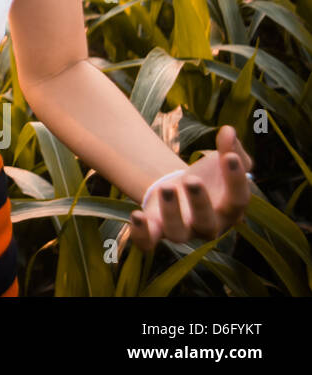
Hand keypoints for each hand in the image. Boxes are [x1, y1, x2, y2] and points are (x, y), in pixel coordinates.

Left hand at [128, 124, 254, 252]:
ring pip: (178, 234)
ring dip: (171, 214)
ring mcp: (182, 231)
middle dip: (200, 203)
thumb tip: (228, 131)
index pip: (238, 199)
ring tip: (166, 187)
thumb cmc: (211, 176)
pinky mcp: (157, 230)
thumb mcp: (223, 160)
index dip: (236, 179)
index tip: (229, 156)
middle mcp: (208, 226)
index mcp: (230, 209)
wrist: (183, 187)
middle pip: (208, 224)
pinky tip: (136, 214)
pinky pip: (148, 243)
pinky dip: (141, 234)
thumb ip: (231, 147)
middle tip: (192, 179)